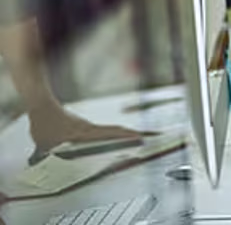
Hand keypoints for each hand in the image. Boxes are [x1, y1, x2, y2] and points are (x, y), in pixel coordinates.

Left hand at [28, 108, 149, 163]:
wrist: (42, 106)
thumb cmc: (45, 124)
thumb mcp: (46, 145)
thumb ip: (54, 157)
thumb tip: (54, 170)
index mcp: (84, 133)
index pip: (110, 133)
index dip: (125, 135)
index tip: (139, 137)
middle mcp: (88, 129)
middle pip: (113, 130)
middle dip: (129, 133)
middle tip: (144, 137)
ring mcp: (86, 126)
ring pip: (107, 130)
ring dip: (120, 134)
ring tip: (133, 138)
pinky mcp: (81, 126)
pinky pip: (99, 131)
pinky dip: (108, 134)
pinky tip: (107, 139)